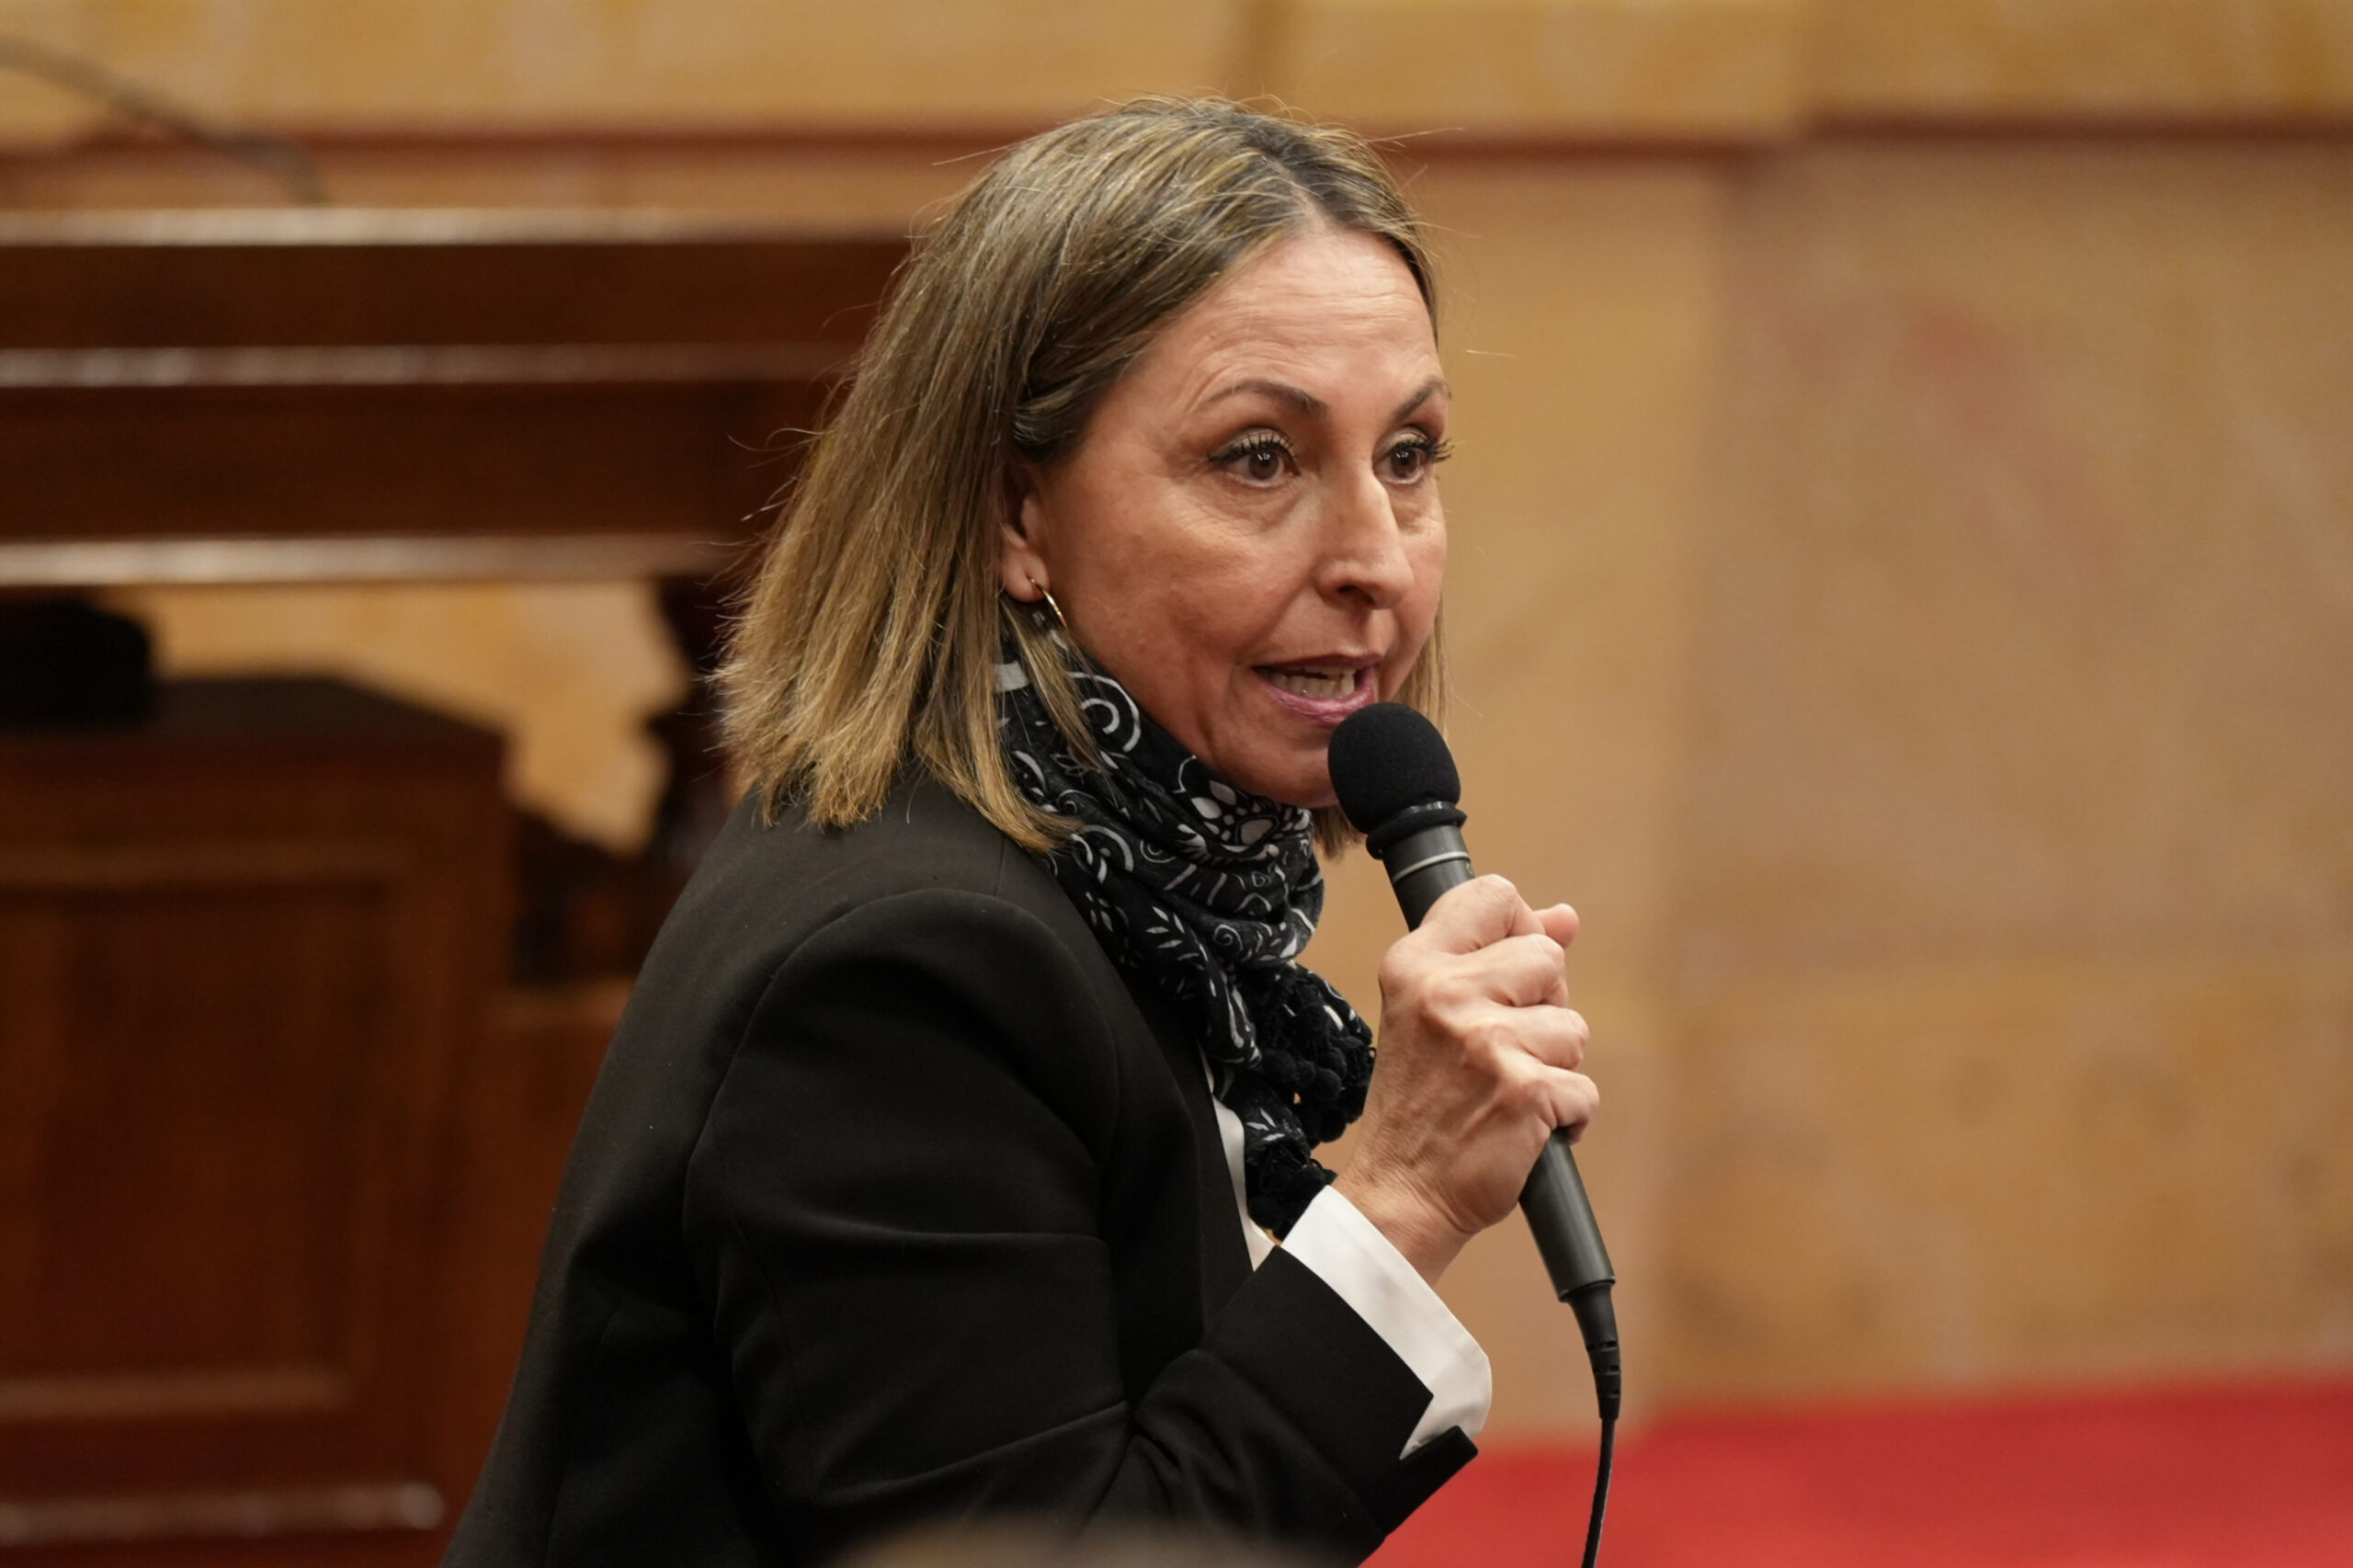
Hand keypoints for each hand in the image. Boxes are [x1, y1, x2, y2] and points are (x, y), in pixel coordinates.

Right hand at [1333, 875, 1595, 1285]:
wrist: (1402, 1193)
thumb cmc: (1421, 1105)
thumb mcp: (1435, 1014)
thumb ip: (1496, 958)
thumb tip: (1565, 917)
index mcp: (1415, 965)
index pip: (1492, 896)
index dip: (1520, 928)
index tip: (1511, 973)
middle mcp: (1444, 992)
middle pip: (1547, 957)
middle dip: (1543, 1008)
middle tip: (1500, 1050)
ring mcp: (1486, 1041)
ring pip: (1574, 1027)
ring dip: (1555, 1067)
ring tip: (1506, 1093)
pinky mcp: (1525, 1090)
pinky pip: (1584, 1089)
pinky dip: (1568, 1117)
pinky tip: (1527, 1128)